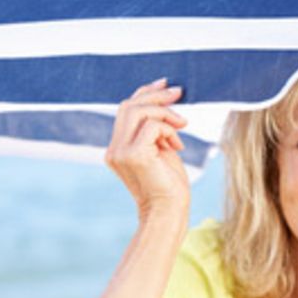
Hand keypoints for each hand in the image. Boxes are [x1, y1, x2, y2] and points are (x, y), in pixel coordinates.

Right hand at [104, 78, 190, 218]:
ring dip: (165, 112)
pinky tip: (177, 146)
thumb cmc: (170, 185)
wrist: (170, 212)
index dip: (145, 92)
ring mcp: (120, 152)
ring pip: (139, 112)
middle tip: (179, 93)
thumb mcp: (162, 150)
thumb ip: (157, 130)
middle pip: (129, 106)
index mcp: (118, 147)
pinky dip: (169, 130)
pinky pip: (153, 126)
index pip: (126, 110)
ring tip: (182, 125)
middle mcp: (114, 148)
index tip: (166, 85)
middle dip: (156, 96)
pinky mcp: (133, 155)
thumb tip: (165, 103)